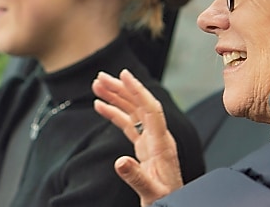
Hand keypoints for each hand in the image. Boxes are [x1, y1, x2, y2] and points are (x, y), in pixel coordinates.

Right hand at [92, 69, 181, 206]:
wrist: (172, 206)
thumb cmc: (166, 199)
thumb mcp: (151, 192)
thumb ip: (136, 177)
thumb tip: (119, 162)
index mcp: (162, 145)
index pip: (151, 109)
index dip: (138, 91)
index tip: (124, 75)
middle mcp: (158, 138)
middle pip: (140, 105)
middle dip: (121, 89)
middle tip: (101, 78)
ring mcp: (151, 142)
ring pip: (133, 112)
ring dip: (116, 97)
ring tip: (97, 86)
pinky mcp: (144, 147)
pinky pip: (129, 124)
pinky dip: (114, 113)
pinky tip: (101, 106)